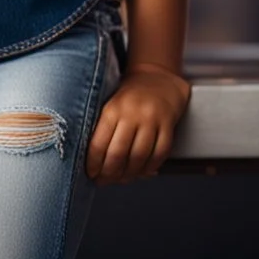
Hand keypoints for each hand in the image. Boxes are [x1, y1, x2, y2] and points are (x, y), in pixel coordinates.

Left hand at [85, 62, 190, 184]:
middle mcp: (132, 114)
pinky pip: (159, 155)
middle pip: (118, 154)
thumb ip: (102, 129)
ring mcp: (151, 120)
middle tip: (104, 181)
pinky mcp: (168, 125)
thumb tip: (91, 162)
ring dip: (128, 175)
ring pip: (138, 157)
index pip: (98, 143)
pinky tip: (140, 172)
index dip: (93, 164)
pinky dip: (149, 168)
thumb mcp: (110, 105)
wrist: (157, 78)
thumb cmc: (128, 96)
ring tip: (121, 179)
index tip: (90, 174)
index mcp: (112, 108)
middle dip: (109, 174)